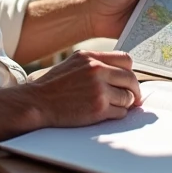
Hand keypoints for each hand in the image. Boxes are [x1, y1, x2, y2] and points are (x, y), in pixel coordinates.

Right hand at [24, 50, 142, 126]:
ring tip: (114, 106)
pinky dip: (117, 114)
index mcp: (91, 57)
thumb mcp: (74, 63)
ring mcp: (99, 89)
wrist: (37, 102)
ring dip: (125, 104)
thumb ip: (95, 63)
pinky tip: (107, 113)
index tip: (128, 80)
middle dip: (134, 90)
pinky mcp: (98, 108)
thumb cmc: (54, 85)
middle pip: (131, 78)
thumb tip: (119, 71)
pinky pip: (121, 112)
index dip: (129, 71)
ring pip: (128, 97)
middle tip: (132, 97)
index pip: (126, 59)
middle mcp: (96, 70)